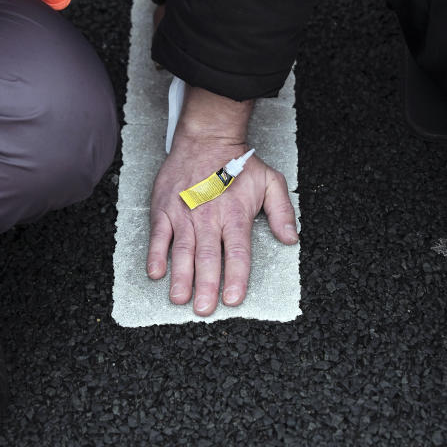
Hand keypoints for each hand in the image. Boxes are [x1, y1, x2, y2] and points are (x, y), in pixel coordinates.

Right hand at [146, 86, 298, 314]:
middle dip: (206, 286)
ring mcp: (184, 213)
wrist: (206, 138)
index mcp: (235, 215)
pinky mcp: (164, 208)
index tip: (233, 299)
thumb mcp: (270, 181)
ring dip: (181, 277)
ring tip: (180, 299)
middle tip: (204, 309)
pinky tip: (156, 273)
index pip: (236, 252)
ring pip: (182, 251)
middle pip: (208, 257)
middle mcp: (209, 217)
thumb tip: (291, 239)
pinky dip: (156, 254)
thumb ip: (282, 211)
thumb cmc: (237, 163)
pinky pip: (159, 235)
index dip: (235, 277)